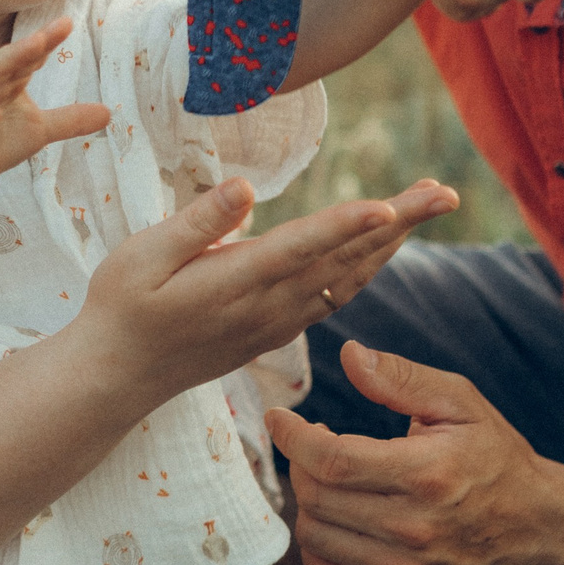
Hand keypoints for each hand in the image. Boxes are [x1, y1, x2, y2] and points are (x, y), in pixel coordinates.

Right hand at [0, 17, 111, 196]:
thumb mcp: (40, 130)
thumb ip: (69, 119)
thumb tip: (108, 112)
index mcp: (9, 82)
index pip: (30, 58)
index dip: (47, 41)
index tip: (67, 22)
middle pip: (9, 60)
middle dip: (29, 45)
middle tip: (49, 31)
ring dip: (7, 62)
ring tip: (31, 48)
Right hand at [80, 176, 457, 403]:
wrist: (117, 376)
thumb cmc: (119, 306)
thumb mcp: (139, 257)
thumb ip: (196, 224)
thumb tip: (242, 188)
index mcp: (233, 282)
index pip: (300, 248)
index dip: (345, 225)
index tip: (390, 206)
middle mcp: (265, 305)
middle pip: (344, 259)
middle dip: (399, 223)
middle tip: (446, 191)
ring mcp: (276, 322)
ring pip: (348, 279)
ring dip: (393, 241)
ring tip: (430, 204)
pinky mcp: (275, 330)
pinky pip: (335, 296)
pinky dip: (369, 266)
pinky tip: (386, 245)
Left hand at [268, 342, 562, 564]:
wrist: (536, 524)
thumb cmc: (493, 454)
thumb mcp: (459, 401)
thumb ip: (401, 377)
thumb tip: (349, 355)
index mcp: (427, 474)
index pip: (333, 461)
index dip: (293, 437)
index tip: (280, 418)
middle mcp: (415, 529)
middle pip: (317, 497)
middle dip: (300, 461)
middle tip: (316, 441)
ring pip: (314, 536)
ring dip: (308, 501)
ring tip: (330, 477)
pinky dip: (315, 548)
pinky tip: (334, 519)